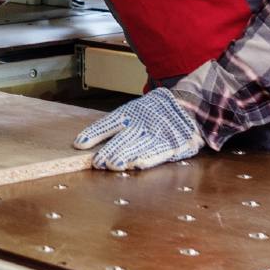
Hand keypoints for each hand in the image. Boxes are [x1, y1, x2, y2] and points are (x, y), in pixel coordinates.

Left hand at [73, 88, 203, 170]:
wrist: (190, 105)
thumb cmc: (154, 113)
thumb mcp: (134, 111)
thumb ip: (111, 127)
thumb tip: (81, 143)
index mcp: (131, 112)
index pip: (109, 123)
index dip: (94, 133)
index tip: (79, 144)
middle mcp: (143, 122)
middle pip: (124, 137)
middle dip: (110, 149)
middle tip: (97, 161)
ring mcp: (159, 133)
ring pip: (140, 146)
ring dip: (126, 156)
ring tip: (113, 165)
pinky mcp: (174, 144)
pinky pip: (160, 152)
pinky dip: (148, 158)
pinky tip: (137, 164)